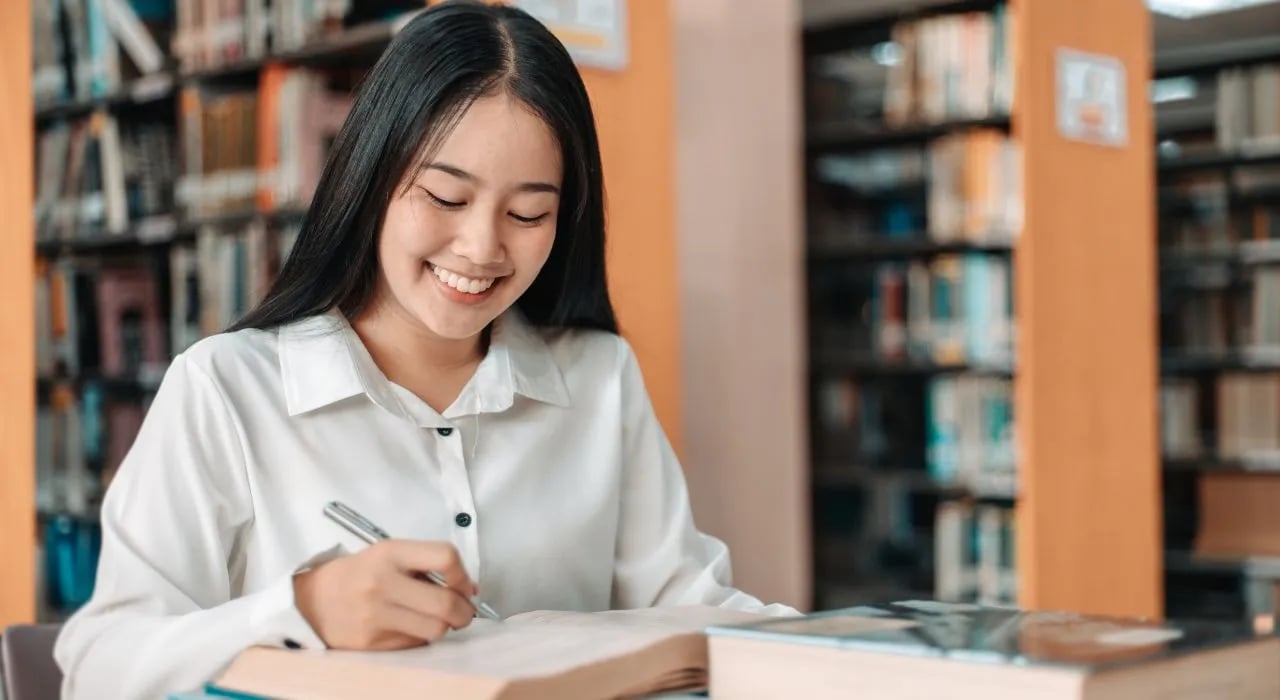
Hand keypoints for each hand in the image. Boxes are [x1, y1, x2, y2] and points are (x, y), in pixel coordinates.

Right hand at [293, 540, 476, 649]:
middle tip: (463, 612)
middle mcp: (383, 583)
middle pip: (445, 603)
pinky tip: (409, 627)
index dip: (463, 574)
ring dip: (444, 627)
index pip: (445, 556)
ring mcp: (376, 615)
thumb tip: (468, 589)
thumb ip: (427, 565)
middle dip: (464, 611)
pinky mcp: (372, 642)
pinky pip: (415, 643)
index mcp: (390, 553)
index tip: (465, 585)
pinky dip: (421, 637)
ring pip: (435, 629)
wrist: (312, 601)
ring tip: (436, 619)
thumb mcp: (389, 554)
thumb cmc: (359, 574)